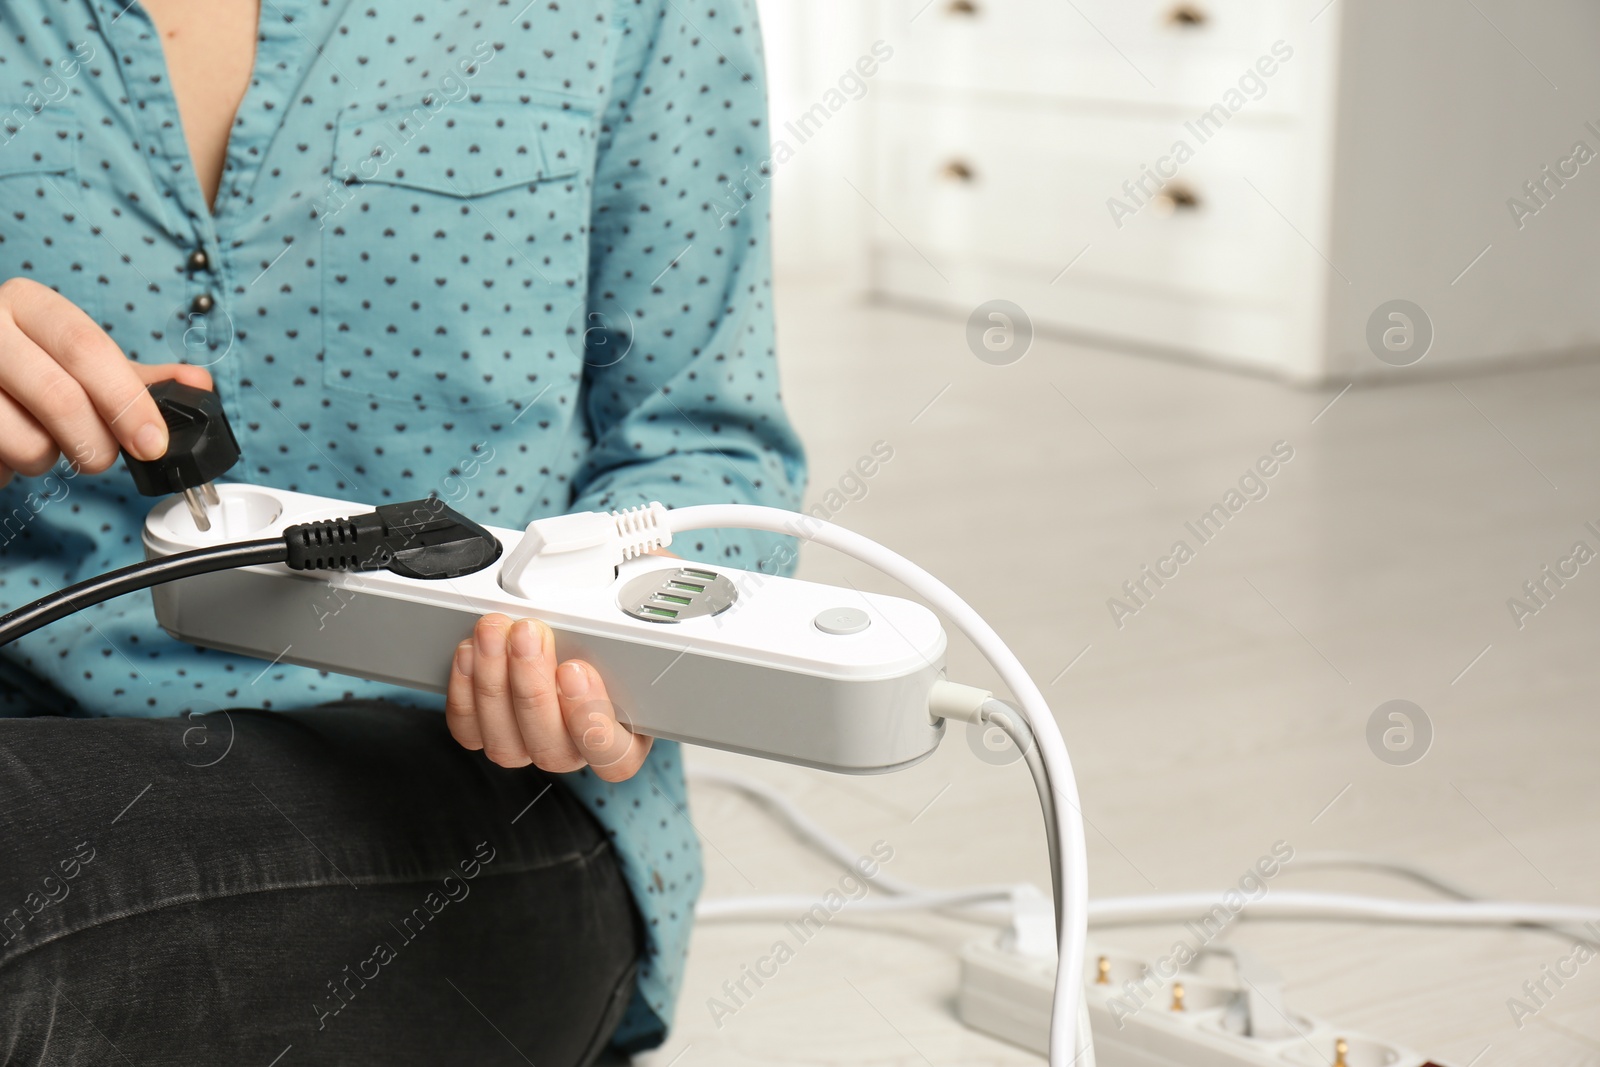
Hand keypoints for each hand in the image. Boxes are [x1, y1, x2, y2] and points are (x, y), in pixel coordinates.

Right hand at [0, 277, 212, 485]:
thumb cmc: (25, 366)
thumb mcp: (78, 361)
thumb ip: (137, 377)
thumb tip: (198, 385)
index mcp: (29, 304)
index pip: (87, 348)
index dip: (127, 401)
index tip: (153, 442)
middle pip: (61, 398)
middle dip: (97, 442)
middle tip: (103, 457)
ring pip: (26, 442)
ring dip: (48, 459)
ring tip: (39, 439)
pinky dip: (10, 469)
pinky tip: (6, 445)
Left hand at [445, 614, 651, 780]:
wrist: (572, 614)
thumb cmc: (609, 616)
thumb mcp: (635, 605)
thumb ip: (636, 607)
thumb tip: (628, 591)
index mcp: (627, 730)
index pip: (615, 757)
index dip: (593, 719)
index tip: (576, 669)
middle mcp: (577, 746)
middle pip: (553, 750)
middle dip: (532, 688)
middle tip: (529, 634)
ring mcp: (531, 743)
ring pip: (507, 745)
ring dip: (494, 685)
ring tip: (495, 632)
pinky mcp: (492, 731)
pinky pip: (471, 732)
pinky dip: (465, 693)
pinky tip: (470, 652)